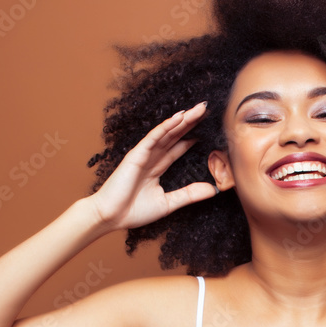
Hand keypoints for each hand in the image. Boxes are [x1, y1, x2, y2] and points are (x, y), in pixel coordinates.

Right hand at [87, 102, 217, 230]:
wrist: (112, 217)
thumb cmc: (134, 211)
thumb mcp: (169, 203)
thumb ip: (189, 194)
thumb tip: (213, 190)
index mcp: (158, 167)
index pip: (178, 148)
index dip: (192, 137)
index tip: (209, 128)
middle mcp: (152, 157)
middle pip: (175, 136)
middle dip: (190, 123)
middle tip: (206, 109)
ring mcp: (144, 154)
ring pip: (166, 133)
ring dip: (182, 120)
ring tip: (198, 109)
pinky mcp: (136, 155)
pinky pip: (153, 138)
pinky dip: (165, 127)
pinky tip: (178, 118)